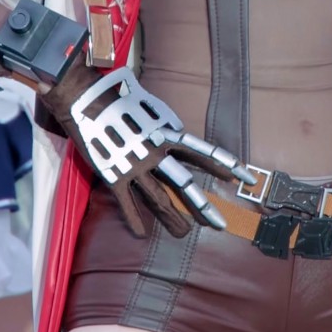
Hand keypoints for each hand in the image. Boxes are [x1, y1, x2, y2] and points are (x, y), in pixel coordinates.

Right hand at [41, 61, 253, 237]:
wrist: (85, 99)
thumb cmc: (120, 98)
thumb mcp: (153, 108)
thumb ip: (168, 126)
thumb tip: (179, 133)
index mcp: (168, 134)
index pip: (204, 152)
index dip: (226, 165)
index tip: (247, 178)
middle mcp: (156, 153)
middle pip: (185, 185)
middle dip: (203, 206)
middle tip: (220, 224)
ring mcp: (135, 166)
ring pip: (159, 199)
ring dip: (172, 218)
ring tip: (184, 233)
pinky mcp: (113, 175)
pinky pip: (127, 203)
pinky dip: (134, 218)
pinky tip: (141, 234)